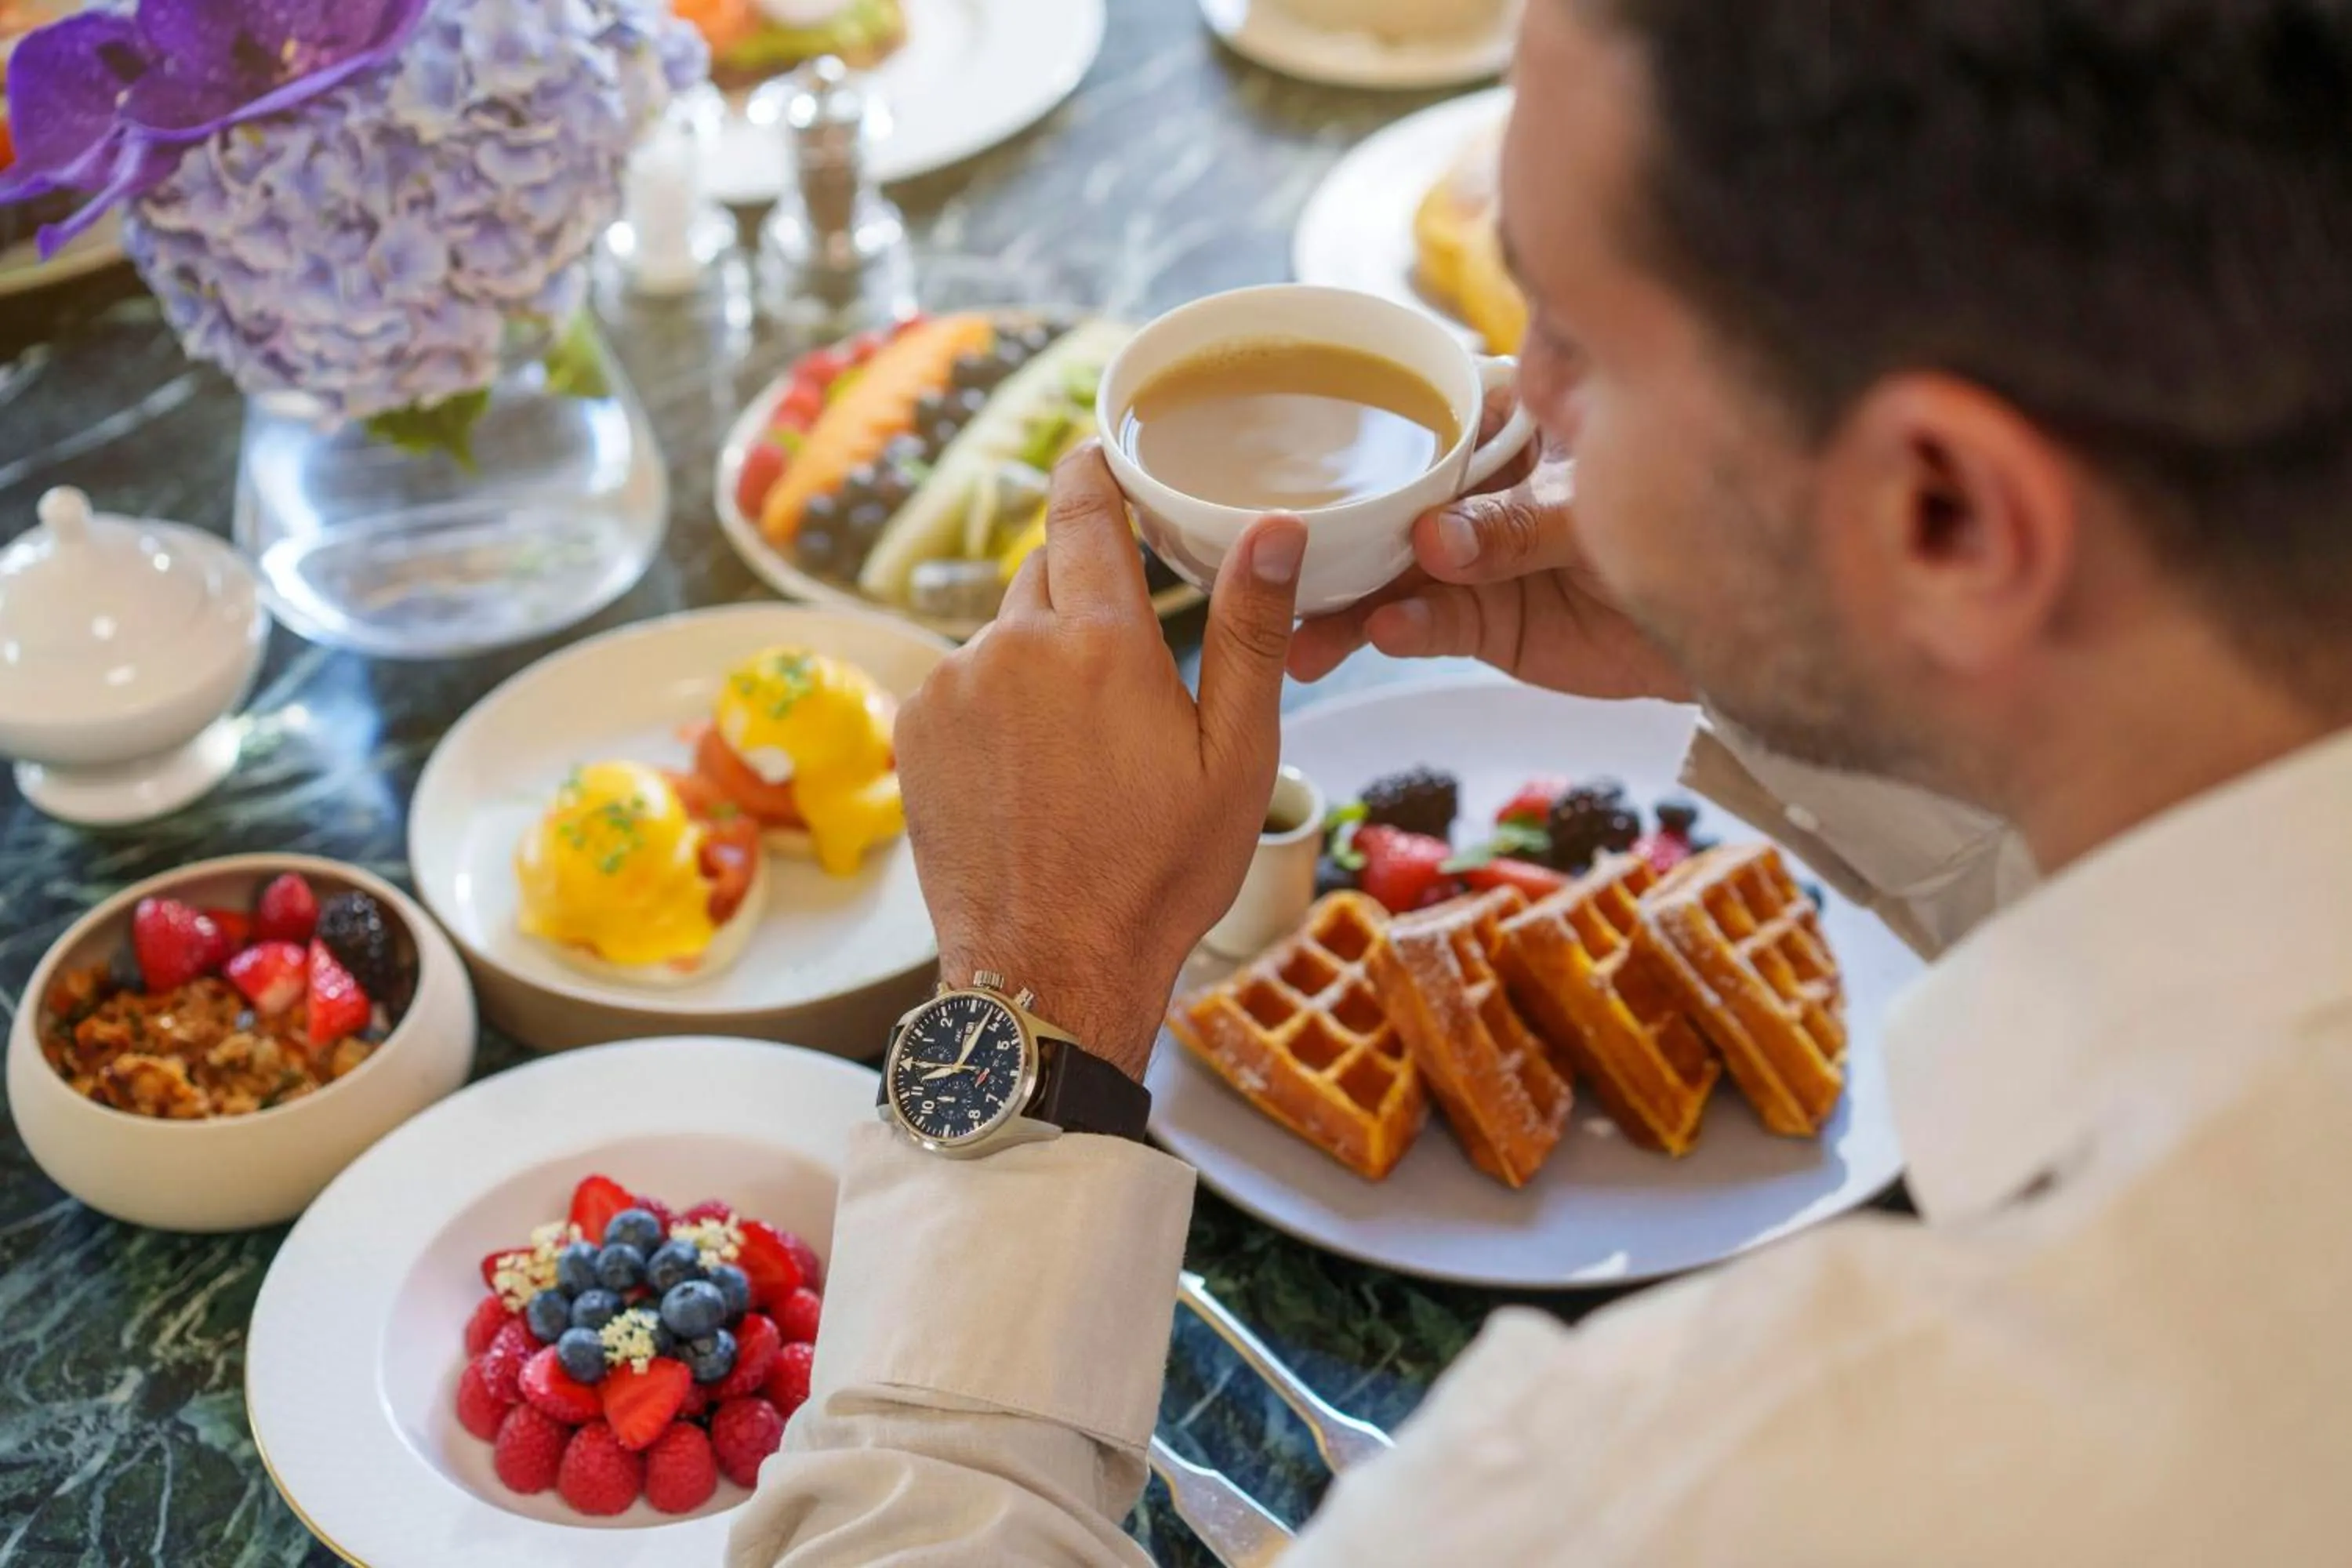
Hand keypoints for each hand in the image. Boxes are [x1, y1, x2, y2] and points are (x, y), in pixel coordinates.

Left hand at [893, 445, 1305, 1080]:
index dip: (1094, 470)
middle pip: (1046, 575)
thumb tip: (1275, 527)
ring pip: (1003, 637)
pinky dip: (995, 708)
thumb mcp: (1235, 757)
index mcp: (1098, 642)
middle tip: (1124, 669)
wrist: (1048, 972)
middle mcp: (1010, 647)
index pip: (1084, 507)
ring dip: (1038, 664)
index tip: (1103, 457)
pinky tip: (1030, 774)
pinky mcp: (915, 732)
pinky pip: (962, 687)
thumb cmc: (1155, 873)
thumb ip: (1250, 630)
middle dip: (1084, 600)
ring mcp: (951, 689)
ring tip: (1079, 751)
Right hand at [1287, 439, 1692, 702]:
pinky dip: (1398, 633)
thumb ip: (1514, 525)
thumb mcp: (1589, 513)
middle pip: (1380, 503)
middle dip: (1328, 539)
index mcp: (1498, 421)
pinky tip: (1376, 637)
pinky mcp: (1475, 619)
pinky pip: (1424, 625)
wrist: (1713, 627)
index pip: (1413, 409)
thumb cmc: (1671, 526)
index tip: (1294, 452)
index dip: (1353, 427)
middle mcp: (1467, 485)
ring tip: (1306, 637)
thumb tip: (1434, 540)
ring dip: (1343, 606)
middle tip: (1276, 568)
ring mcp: (1464, 556)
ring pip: (1387, 574)